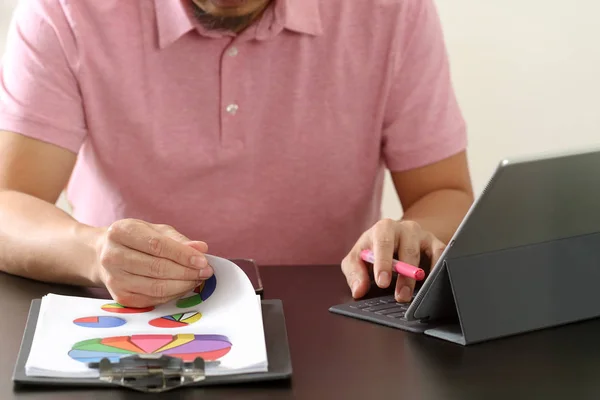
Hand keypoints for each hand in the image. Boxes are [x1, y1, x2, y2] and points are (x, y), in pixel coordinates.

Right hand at [95, 219, 211, 307]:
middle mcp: (112, 255)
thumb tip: (201, 248)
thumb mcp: (155, 231)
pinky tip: (183, 287)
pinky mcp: (120, 297)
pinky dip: (173, 294)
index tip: (203, 260)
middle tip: (206, 271)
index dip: (182, 254)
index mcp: (121, 232)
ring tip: (198, 279)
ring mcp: (114, 278)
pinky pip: (153, 299)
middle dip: (187, 271)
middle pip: (157, 268)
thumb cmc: (136, 239)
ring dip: (183, 285)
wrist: (104, 255)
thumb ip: (178, 240)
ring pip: (156, 287)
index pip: (157, 245)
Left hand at [341, 219, 445, 301]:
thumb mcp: (357, 259)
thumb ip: (354, 273)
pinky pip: (442, 255)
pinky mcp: (436, 244)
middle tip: (400, 297)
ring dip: (421, 278)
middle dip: (405, 277)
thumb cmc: (372, 250)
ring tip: (415, 296)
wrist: (394, 238)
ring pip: (427, 254)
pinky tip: (432, 285)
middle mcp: (405, 228)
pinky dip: (438, 270)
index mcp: (383, 228)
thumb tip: (359, 290)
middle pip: (408, 250)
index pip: (383, 243)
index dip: (383, 263)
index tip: (382, 282)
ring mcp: (422, 235)